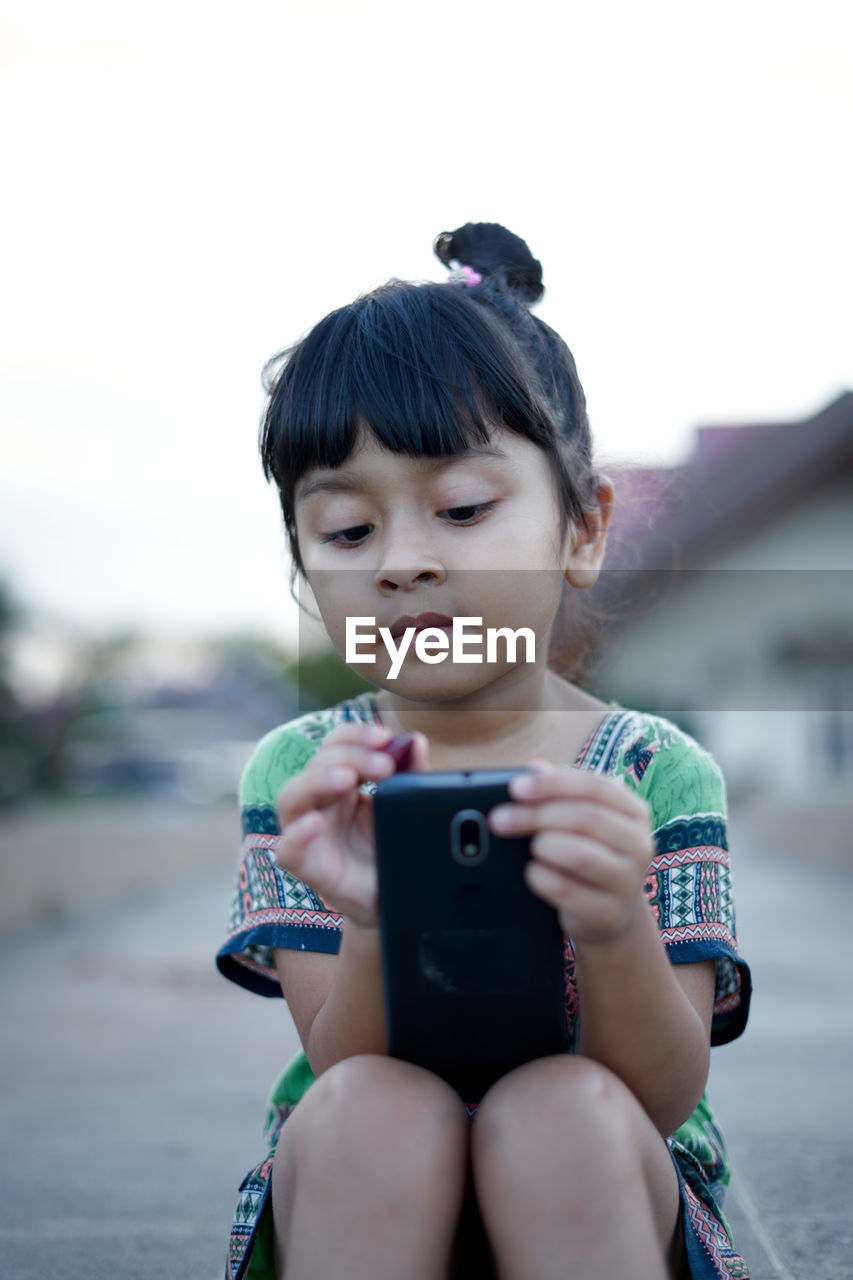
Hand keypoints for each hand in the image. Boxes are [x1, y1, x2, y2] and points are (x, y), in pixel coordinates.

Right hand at [275, 723, 428, 929]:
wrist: (396, 898)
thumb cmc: (392, 848)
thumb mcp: (405, 807)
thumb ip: (412, 775)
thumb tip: (416, 742)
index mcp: (341, 783)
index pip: (336, 745)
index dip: (354, 734)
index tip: (384, 737)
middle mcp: (320, 803)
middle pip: (316, 765)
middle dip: (350, 756)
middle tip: (384, 766)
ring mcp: (309, 833)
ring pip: (291, 797)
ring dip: (317, 781)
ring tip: (347, 779)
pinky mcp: (308, 866)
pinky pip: (287, 850)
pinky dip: (296, 835)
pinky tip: (315, 824)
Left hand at [488, 762, 654, 943]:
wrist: (609, 912)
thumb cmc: (589, 852)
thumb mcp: (579, 819)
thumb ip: (559, 791)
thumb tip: (534, 768)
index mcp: (634, 812)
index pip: (596, 787)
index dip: (553, 784)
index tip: (515, 788)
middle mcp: (639, 845)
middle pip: (585, 819)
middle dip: (536, 815)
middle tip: (500, 819)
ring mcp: (627, 882)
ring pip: (580, 854)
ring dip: (544, 846)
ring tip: (531, 848)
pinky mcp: (607, 912)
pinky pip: (565, 889)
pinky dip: (540, 877)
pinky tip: (533, 872)